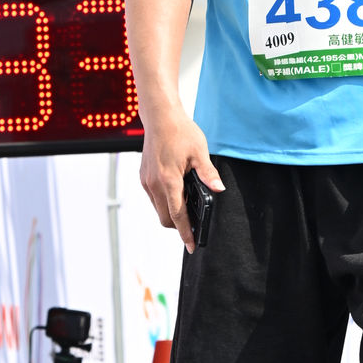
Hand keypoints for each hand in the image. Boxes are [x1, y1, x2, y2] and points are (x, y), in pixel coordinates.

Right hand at [140, 110, 223, 251]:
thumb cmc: (180, 131)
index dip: (186, 233)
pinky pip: (154, 197)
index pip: (178, 216)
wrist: (160, 117)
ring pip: (158, 208)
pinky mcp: (144, 176)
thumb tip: (218, 190)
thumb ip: (208, 174)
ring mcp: (147, 181)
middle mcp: (154, 184)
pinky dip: (164, 200)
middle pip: (166, 218)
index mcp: (169, 180)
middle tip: (194, 220)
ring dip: (171, 212)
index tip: (191, 246)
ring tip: (187, 201)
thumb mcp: (199, 152)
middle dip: (179, 225)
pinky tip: (176, 189)